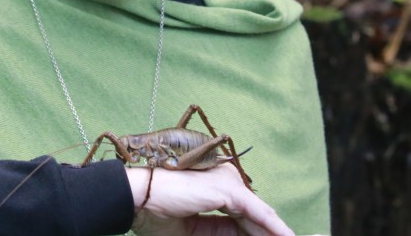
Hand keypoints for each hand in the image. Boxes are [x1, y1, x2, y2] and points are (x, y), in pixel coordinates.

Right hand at [126, 164, 295, 235]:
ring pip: (259, 217)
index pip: (241, 219)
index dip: (255, 235)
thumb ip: (216, 234)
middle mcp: (224, 181)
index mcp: (213, 188)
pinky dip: (275, 230)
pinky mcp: (230, 191)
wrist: (135, 198)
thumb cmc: (153, 214)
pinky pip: (260, 214)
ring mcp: (229, 183)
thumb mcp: (190, 232)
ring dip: (273, 235)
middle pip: (253, 217)